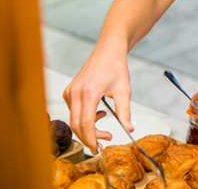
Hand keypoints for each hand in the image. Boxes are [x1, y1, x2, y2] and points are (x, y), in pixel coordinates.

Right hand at [62, 37, 131, 153]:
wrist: (108, 50)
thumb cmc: (116, 67)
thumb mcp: (124, 91)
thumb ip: (125, 112)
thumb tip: (128, 129)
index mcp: (89, 93)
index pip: (86, 123)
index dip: (91, 138)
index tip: (98, 148)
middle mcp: (75, 93)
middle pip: (76, 125)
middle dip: (88, 137)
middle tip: (103, 143)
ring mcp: (70, 92)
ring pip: (74, 119)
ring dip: (88, 127)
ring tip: (105, 122)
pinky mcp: (69, 91)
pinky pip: (73, 111)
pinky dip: (84, 117)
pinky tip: (98, 112)